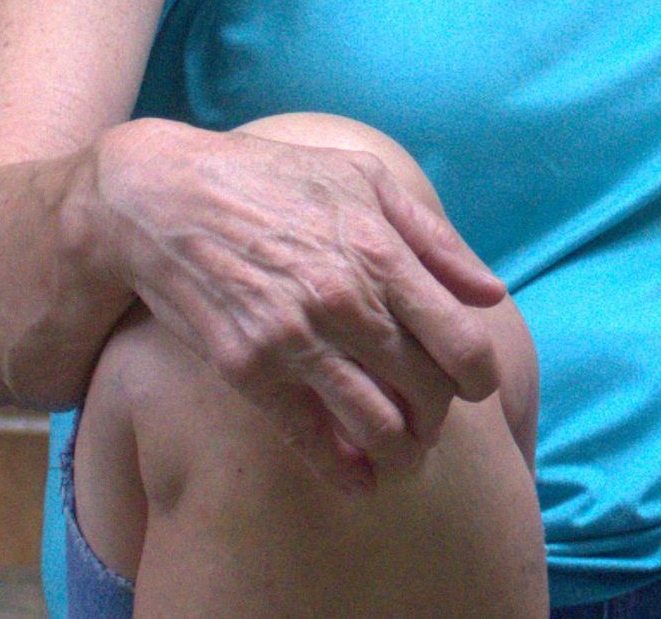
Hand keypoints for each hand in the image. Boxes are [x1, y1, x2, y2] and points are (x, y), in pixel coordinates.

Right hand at [87, 119, 507, 490]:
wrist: (169, 197)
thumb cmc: (278, 180)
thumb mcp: (366, 181)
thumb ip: (435, 240)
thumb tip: (490, 292)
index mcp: (381, 251)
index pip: (460, 341)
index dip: (480, 375)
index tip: (478, 383)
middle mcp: (345, 302)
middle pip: (425, 390)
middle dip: (441, 413)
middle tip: (435, 415)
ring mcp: (295, 340)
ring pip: (376, 425)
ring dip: (402, 451)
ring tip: (406, 452)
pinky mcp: (248, 370)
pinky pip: (310, 440)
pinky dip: (344, 471)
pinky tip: (360, 480)